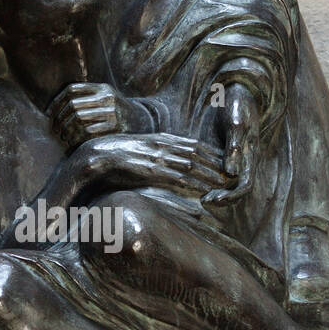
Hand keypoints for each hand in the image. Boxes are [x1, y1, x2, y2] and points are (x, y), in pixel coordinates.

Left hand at [50, 82, 122, 146]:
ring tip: (63, 138)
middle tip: (55, 131)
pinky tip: (73, 144)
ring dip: (67, 131)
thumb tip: (53, 110)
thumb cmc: (118, 115)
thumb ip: (85, 100)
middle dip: (60, 120)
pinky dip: (77, 139)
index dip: (57, 102)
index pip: (72, 90)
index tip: (49, 115)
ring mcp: (112, 112)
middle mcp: (107, 98)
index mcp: (102, 88)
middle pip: (73, 106)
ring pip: (79, 119)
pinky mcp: (115, 128)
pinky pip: (89, 133)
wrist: (145, 124)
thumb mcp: (105, 100)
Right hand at [79, 133, 232, 197]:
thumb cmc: (114, 157)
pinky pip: (178, 177)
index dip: (210, 153)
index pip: (191, 144)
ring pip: (192, 165)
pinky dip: (195, 183)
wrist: (95, 157)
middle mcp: (162, 145)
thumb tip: (165, 163)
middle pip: (196, 153)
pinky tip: (205, 190)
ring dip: (210, 174)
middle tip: (233, 173)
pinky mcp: (151, 170)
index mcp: (160, 139)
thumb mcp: (139, 152)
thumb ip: (154, 155)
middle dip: (216, 163)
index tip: (224, 161)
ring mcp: (158, 157)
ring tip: (225, 183)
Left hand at [202, 83, 259, 207]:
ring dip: (215, 192)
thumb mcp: (237, 124)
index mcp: (250, 156)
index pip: (245, 186)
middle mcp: (243, 161)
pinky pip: (217, 172)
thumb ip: (235, 147)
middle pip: (236, 190)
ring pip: (227, 184)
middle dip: (222, 199)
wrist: (235, 91)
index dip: (231, 196)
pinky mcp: (222, 153)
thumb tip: (231, 173)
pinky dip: (208, 180)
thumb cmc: (238, 105)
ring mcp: (233, 158)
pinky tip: (193, 180)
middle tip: (203, 201)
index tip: (212, 199)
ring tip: (199, 195)